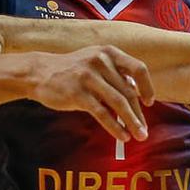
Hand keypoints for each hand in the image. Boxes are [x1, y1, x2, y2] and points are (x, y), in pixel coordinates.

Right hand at [28, 47, 155, 142]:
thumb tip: (137, 98)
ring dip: (131, 122)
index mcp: (109, 53)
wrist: (39, 72)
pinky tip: (122, 136)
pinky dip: (115, 126)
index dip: (147, 87)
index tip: (149, 102)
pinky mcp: (77, 92)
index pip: (138, 68)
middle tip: (144, 131)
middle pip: (128, 91)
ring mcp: (88, 76)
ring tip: (139, 136)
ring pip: (118, 102)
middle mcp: (101, 61)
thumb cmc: (73, 71)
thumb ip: (115, 75)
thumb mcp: (95, 63)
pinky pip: (102, 112)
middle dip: (138, 114)